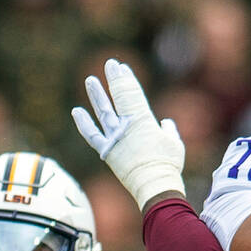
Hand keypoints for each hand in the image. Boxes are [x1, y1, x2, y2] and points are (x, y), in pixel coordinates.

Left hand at [71, 58, 185, 206]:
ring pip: (103, 112)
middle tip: (109, 64)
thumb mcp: (174, 143)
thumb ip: (169, 130)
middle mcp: (126, 126)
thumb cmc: (168, 164)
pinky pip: (92, 135)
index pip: (133, 94)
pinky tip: (76, 111)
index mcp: (143, 120)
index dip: (126, 80)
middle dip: (114, 79)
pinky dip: (84, 124)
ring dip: (96, 95)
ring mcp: (114, 138)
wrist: (154, 186)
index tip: (122, 67)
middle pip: (118, 97)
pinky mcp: (106, 151)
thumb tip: (166, 124)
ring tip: (90, 80)